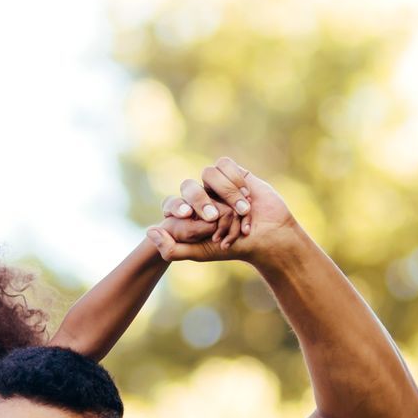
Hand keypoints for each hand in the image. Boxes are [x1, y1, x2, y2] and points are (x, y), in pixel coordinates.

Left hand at [147, 158, 296, 262]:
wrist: (268, 237)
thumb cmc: (234, 248)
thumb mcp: (200, 253)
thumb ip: (172, 249)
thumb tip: (149, 231)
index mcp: (188, 215)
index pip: (171, 204)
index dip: (176, 206)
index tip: (185, 215)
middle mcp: (200, 197)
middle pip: (188, 186)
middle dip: (200, 201)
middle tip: (214, 217)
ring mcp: (216, 184)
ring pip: (208, 174)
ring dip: (226, 194)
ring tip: (241, 211)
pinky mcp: (234, 173)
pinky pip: (224, 164)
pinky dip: (235, 180)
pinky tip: (247, 198)